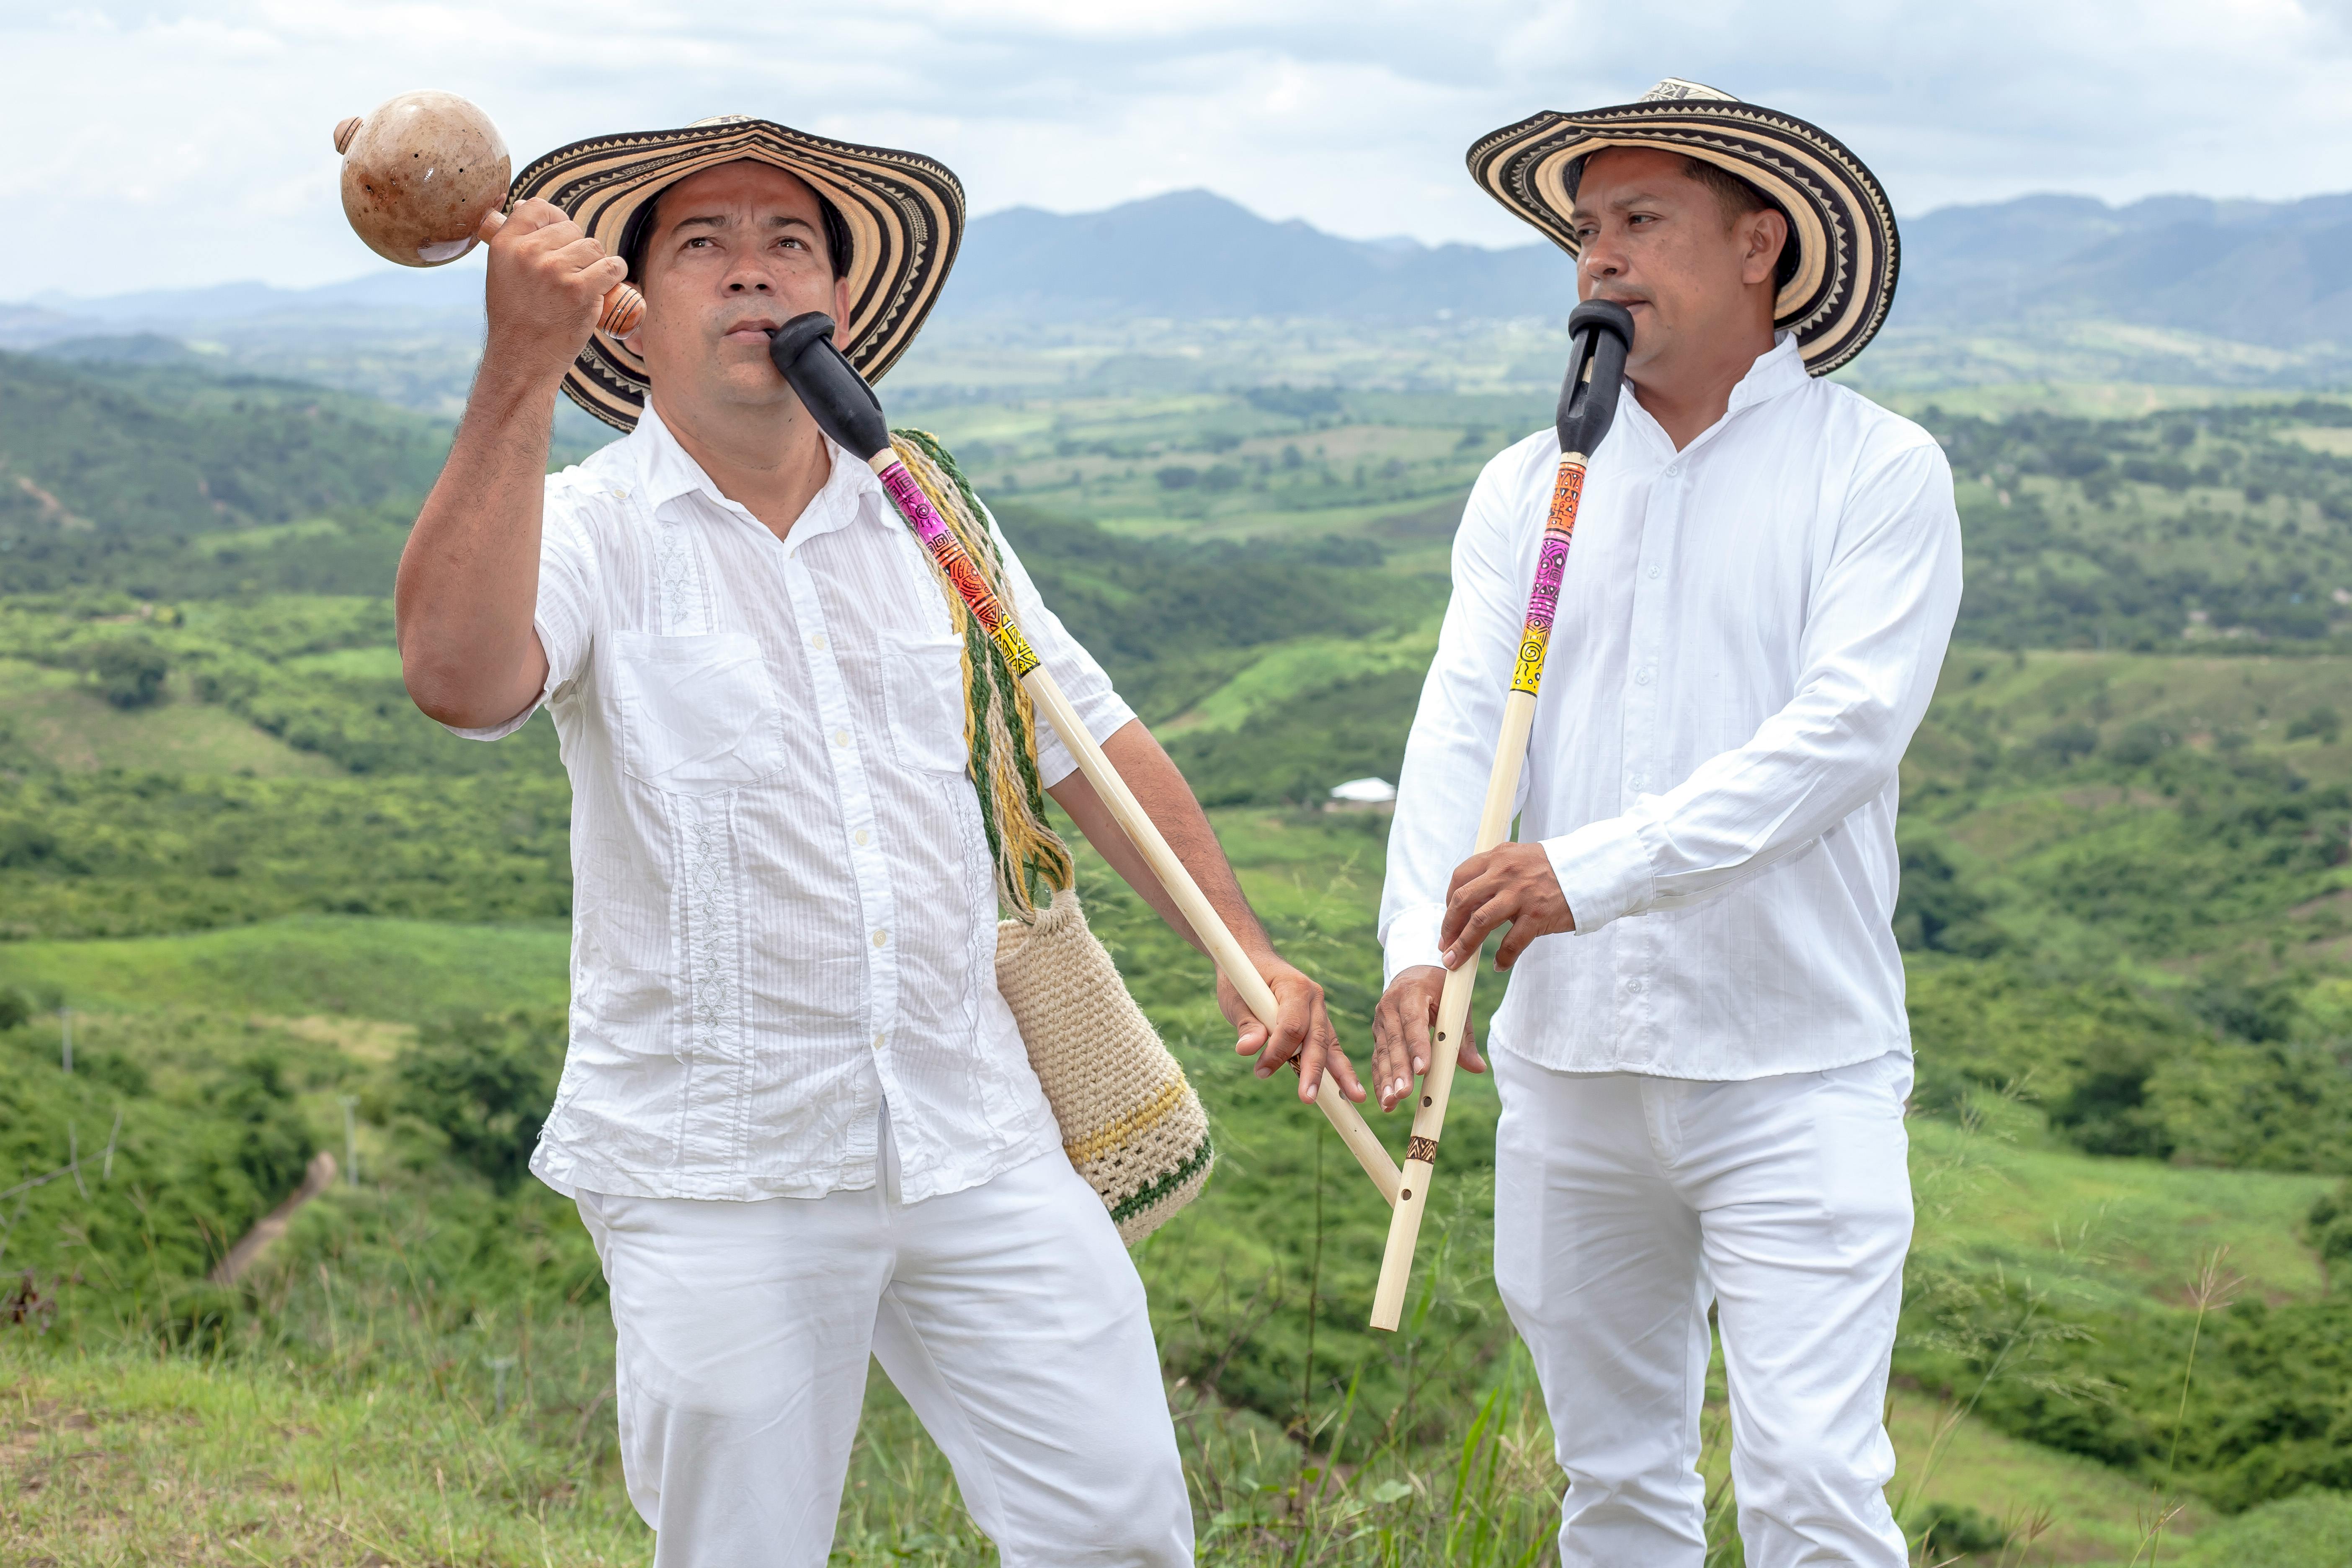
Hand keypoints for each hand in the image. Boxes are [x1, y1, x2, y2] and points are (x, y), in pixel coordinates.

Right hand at [480, 198, 630, 388]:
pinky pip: (613, 266)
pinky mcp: (581, 290)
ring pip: (593, 247)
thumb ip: (516, 242)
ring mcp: (555, 271)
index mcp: (505, 244)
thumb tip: (528, 204)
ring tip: (582, 286)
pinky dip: (616, 273)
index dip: (555, 218)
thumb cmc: (516, 317)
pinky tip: (608, 284)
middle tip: (568, 277)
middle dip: (577, 249)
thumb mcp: (502, 272)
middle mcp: (528, 253)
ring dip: (596, 264)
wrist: (523, 359)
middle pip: (572, 229)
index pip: (537, 207)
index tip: (560, 237)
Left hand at [1218, 958, 1365, 1106]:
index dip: (1277, 1051)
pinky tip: (1350, 1090)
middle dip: (1313, 1070)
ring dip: (1339, 1073)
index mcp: (1294, 986)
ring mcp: (1320, 1010)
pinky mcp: (1319, 1022)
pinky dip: (1337, 1067)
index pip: (1291, 1026)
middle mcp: (1314, 997)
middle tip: (1308, 1098)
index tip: (1260, 1071)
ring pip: (1330, 1044)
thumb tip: (1247, 1049)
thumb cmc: (1242, 979)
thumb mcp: (1236, 998)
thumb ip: (1246, 1024)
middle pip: (1316, 1038)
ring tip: (1354, 1099)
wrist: (1253, 959)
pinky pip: (1329, 1046)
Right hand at [1371, 966, 1486, 1112]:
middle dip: (1399, 1070)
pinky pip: (1377, 1059)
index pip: (1414, 1022)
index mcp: (1411, 992)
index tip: (1423, 1070)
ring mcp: (1380, 1021)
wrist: (1412, 973)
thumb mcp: (1456, 1004)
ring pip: (1383, 1053)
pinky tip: (1385, 1101)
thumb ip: (1463, 1035)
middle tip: (1403, 1093)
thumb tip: (1478, 1067)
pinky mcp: (1377, 1035)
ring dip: (1386, 1080)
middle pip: (1395, 1041)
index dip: (1418, 1046)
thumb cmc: (1440, 989)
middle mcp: (1390, 1006)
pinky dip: (1380, 1081)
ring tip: (1391, 1103)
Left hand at [1439, 841, 1574, 971]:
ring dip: (1463, 945)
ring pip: (1479, 923)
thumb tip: (1471, 899)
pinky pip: (1511, 943)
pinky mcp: (1537, 915)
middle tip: (1444, 946)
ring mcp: (1520, 895)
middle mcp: (1505, 873)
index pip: (1460, 877)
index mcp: (1498, 856)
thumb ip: (1497, 871)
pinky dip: (1502, 958)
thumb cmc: (1554, 868)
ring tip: (1454, 961)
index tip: (1449, 919)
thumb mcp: (1520, 858)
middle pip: (1462, 901)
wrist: (1591, 870)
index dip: (1447, 901)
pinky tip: (1498, 966)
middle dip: (1448, 927)